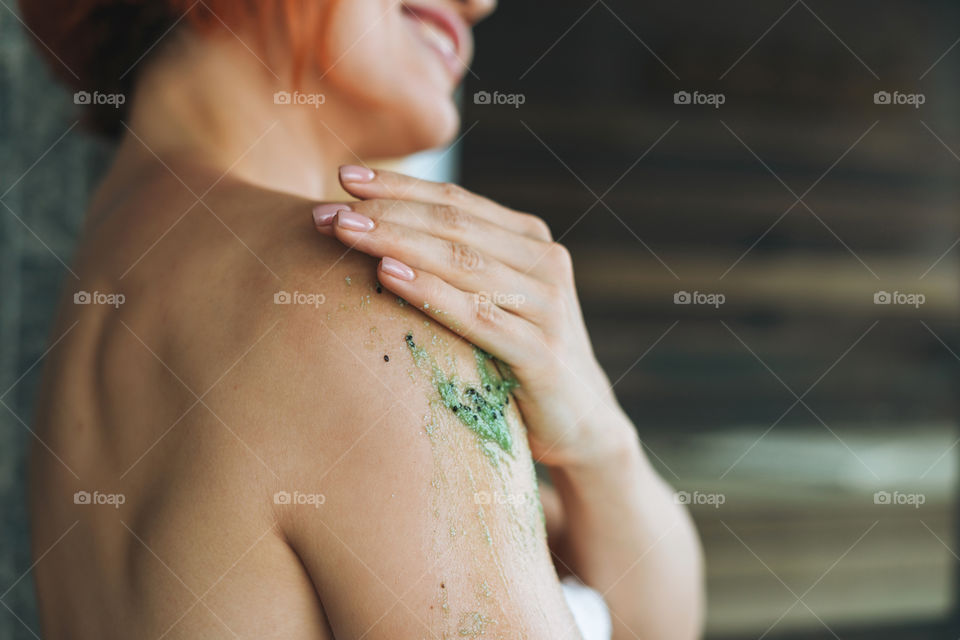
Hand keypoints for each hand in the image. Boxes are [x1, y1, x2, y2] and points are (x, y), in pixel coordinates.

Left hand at [313, 165, 632, 467]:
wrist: (581, 423)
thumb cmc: (517, 357)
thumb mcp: (492, 300)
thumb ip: (457, 266)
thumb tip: (375, 236)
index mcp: (529, 240)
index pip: (456, 200)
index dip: (399, 185)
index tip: (345, 176)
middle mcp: (544, 262)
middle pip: (454, 224)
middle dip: (387, 211)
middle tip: (329, 209)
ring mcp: (548, 306)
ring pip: (462, 263)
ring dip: (398, 241)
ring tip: (346, 232)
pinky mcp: (544, 353)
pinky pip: (478, 317)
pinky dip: (430, 292)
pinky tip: (388, 275)